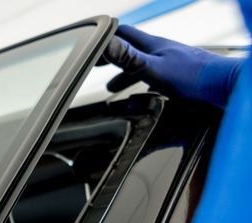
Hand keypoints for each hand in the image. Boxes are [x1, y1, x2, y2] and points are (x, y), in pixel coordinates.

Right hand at [104, 25, 242, 108]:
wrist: (224, 87)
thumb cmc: (193, 78)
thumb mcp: (154, 70)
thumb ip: (130, 59)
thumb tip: (108, 45)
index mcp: (153, 46)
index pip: (124, 33)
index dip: (106, 35)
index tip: (92, 41)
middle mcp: (162, 51)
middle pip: (131, 50)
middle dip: (113, 57)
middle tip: (98, 65)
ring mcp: (172, 62)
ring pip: (143, 65)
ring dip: (126, 74)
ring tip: (113, 87)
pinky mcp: (181, 75)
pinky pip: (156, 77)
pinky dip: (143, 84)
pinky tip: (144, 94)